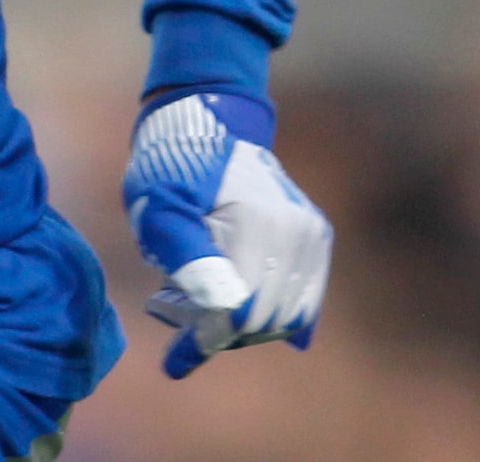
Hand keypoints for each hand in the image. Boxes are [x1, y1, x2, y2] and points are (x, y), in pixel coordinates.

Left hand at [122, 91, 330, 377]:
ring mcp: (310, 232)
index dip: (206, 341)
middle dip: (221, 333)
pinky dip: (278, 316)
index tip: (174, 356)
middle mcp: (293, 229)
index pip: (239, 311)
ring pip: (287, 315)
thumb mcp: (162, 212)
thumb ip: (190, 259)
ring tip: (206, 306)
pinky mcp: (317, 234)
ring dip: (246, 326)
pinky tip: (245, 313)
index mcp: (254, 223)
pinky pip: (306, 298)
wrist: (210, 123)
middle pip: (263, 318)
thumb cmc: (173, 169)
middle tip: (181, 319)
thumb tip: (225, 309)